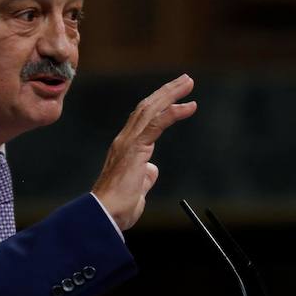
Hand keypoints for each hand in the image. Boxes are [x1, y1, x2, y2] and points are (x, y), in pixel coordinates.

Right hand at [91, 74, 196, 230]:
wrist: (106, 214)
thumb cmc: (118, 208)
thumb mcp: (137, 190)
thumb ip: (144, 176)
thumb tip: (151, 170)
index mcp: (125, 148)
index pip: (143, 119)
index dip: (160, 105)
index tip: (176, 98)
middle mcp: (125, 140)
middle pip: (147, 107)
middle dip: (167, 92)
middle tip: (186, 80)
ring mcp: (128, 142)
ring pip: (151, 109)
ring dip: (171, 94)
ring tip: (188, 83)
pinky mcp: (135, 148)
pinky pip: (156, 123)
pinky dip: (174, 112)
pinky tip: (189, 106)